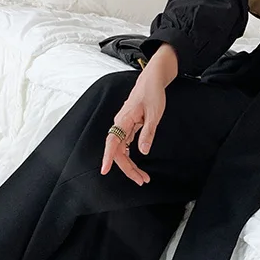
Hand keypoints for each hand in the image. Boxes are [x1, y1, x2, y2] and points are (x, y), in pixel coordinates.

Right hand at [100, 47, 176, 183]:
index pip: (112, 142)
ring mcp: (123, 126)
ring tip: (143, 177)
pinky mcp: (128, 127)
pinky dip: (131, 157)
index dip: (107, 157)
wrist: (152, 79)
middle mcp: (120, 124)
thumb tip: (143, 151)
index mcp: (123, 120)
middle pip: (117, 151)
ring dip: (130, 165)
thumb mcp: (155, 114)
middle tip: (141, 180)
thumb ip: (148, 133)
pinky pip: (125, 146)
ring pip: (121, 150)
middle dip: (128, 168)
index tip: (104, 170)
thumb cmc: (152, 93)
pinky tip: (136, 166)